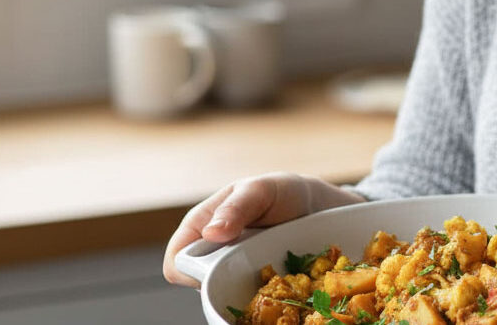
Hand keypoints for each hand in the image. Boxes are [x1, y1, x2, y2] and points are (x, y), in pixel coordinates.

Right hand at [162, 171, 364, 287]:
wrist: (319, 206)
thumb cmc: (281, 192)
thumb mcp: (260, 190)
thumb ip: (237, 207)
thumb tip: (211, 233)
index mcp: (201, 228)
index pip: (177, 262)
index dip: (190, 271)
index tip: (219, 268)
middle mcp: (214, 256)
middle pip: (202, 287)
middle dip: (225, 287)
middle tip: (260, 274)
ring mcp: (236, 274)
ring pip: (227, 300)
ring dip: (250, 298)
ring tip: (279, 282)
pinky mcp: (259, 289)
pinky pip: (254, 307)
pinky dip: (269, 305)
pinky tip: (289, 294)